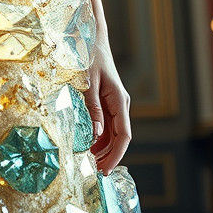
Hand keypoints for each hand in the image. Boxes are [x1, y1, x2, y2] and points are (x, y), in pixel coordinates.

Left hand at [84, 39, 131, 175]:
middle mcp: (120, 105)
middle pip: (119, 138)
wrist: (92, 39)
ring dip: (103, 149)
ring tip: (90, 163)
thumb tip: (96, 134)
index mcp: (119, 101)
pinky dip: (98, 137)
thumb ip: (92, 108)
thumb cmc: (90, 58)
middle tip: (94, 172)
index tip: (105, 170)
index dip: (116, 155)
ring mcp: (114, 104)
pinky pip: (105, 124)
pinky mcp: (106, 102)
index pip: (123, 136)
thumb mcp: (89, 82)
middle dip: (109, 156)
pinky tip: (88, 146)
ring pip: (112, 133)